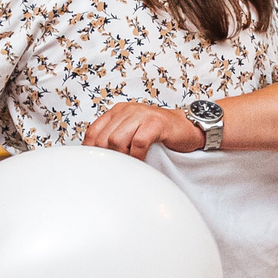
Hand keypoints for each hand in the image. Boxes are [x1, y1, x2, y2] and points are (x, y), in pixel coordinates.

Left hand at [85, 101, 202, 157]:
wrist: (187, 127)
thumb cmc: (159, 132)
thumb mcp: (132, 131)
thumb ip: (116, 139)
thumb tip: (99, 159)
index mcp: (118, 112)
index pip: (93, 131)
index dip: (90, 150)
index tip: (94, 164)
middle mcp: (127, 110)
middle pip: (103, 138)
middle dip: (107, 156)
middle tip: (116, 167)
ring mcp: (141, 115)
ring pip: (117, 140)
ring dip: (122, 156)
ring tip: (130, 163)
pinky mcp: (155, 123)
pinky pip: (138, 143)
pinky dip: (137, 156)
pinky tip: (142, 160)